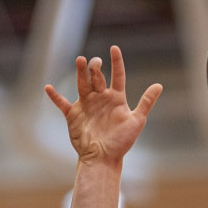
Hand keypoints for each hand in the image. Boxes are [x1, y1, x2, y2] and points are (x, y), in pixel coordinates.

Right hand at [45, 46, 161, 165]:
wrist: (103, 159)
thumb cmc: (121, 143)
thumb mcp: (136, 121)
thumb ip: (146, 102)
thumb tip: (159, 85)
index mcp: (116, 99)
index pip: (118, 75)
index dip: (117, 61)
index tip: (114, 48)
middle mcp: (101, 99)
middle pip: (97, 76)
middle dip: (96, 67)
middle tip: (95, 63)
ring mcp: (86, 105)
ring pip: (82, 83)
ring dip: (80, 72)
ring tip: (80, 60)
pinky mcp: (73, 115)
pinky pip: (62, 103)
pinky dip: (55, 96)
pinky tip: (48, 88)